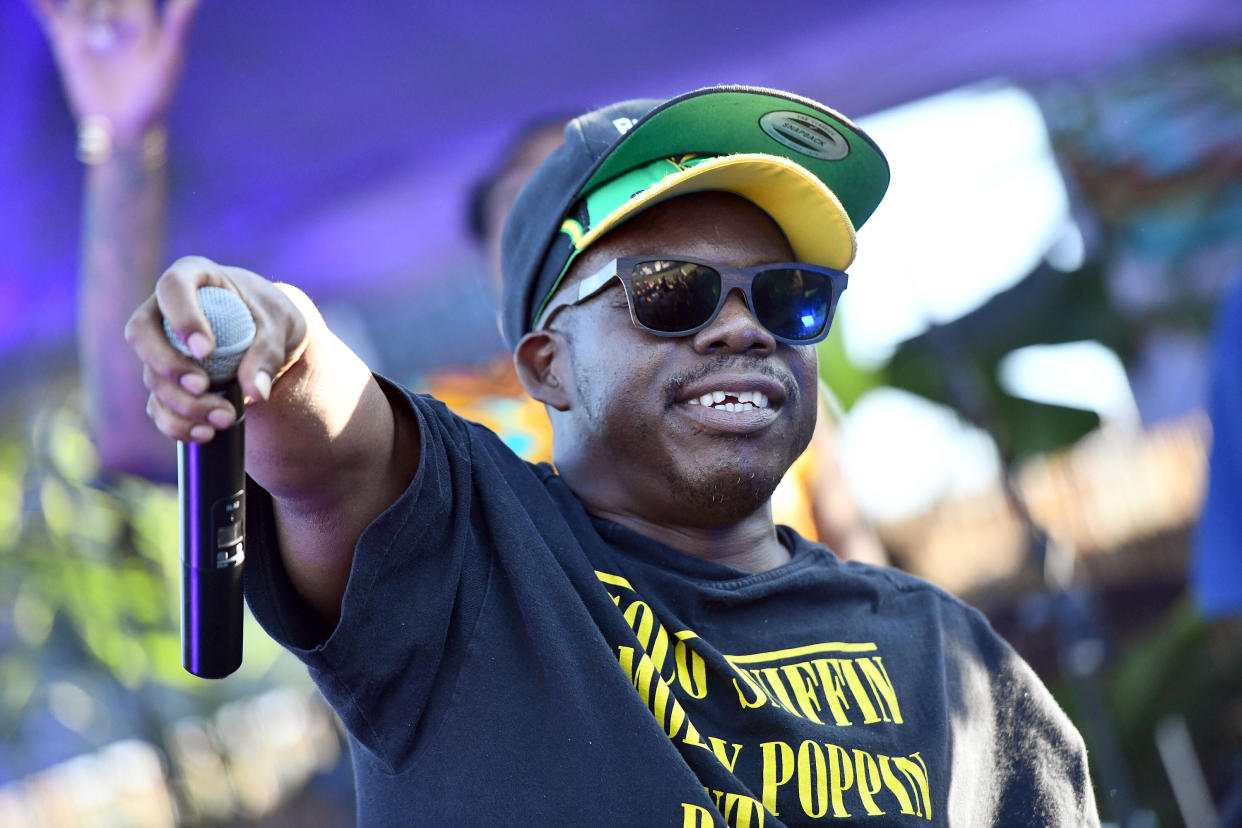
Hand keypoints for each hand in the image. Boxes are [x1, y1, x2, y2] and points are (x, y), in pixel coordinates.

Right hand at [28, 0, 200, 143]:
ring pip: (78, 1)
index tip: (120, 16)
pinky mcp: (67, 44)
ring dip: (80, 5)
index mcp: (141, 22)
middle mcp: (114, 22)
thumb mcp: (167, 60)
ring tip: (94, 37)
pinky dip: (41, 4)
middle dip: (101, 0)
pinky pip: (50, 16)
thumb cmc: (152, 99)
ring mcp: (88, 31)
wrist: (124, 129)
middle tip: (104, 31)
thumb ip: (177, 26)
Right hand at [125, 257, 309, 442]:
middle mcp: (164, 310)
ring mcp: (160, 346)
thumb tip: (256, 393)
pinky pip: (157, 405)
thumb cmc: (270, 316)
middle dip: (167, 365)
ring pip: (152, 376)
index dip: (181, 318)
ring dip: (183, 403)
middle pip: (141, 334)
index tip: (206, 350)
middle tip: (202, 386)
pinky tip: (205, 434)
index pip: (171, 288)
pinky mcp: (165, 380)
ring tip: (225, 417)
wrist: (269, 335)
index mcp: (193, 277)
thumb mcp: (280, 326)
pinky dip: (177, 424)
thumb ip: (268, 353)